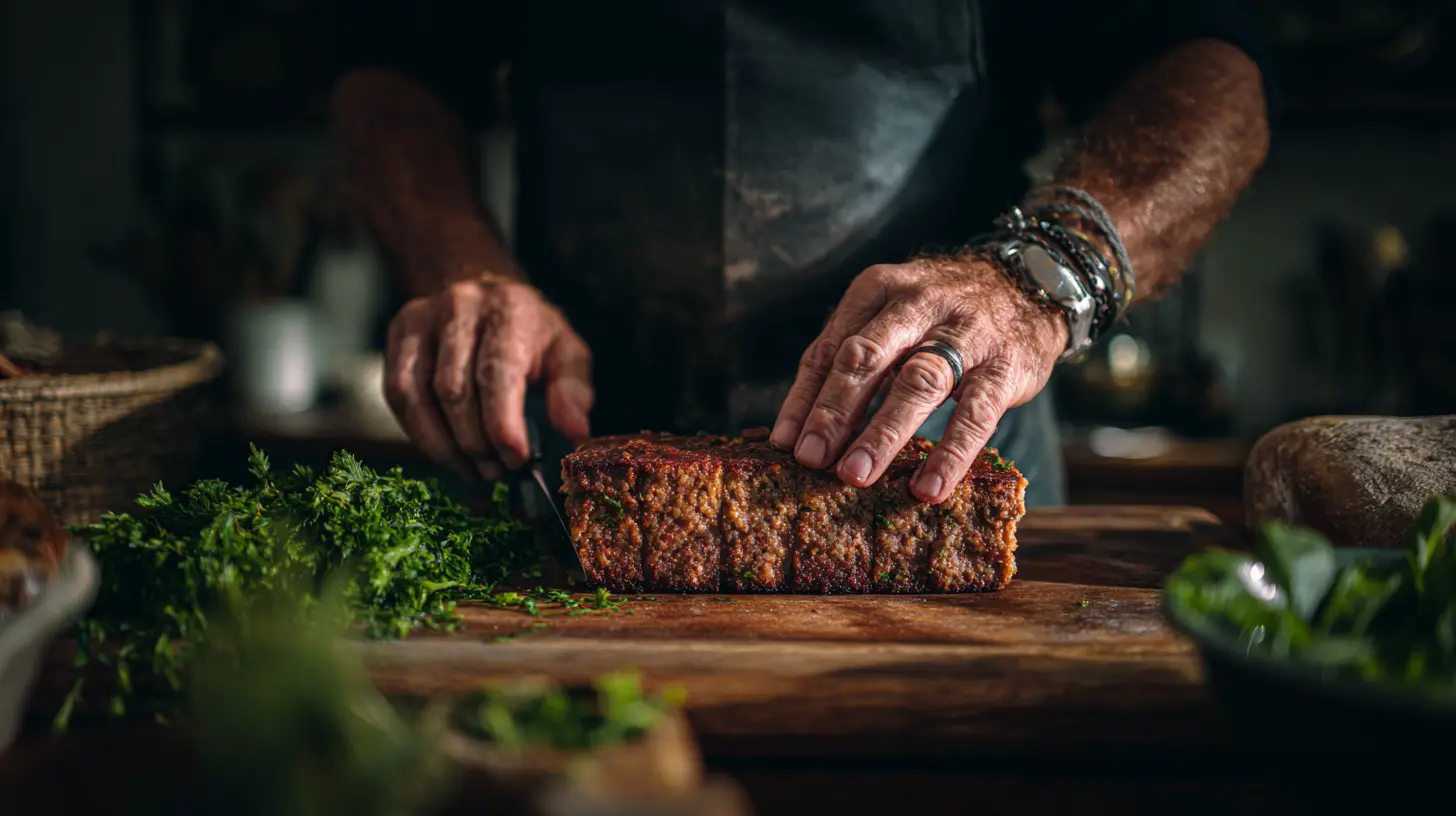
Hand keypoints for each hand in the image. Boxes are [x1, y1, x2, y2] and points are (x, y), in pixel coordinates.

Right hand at [384, 278, 592, 479]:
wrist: (489, 297)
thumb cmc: (532, 334)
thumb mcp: (566, 354)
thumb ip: (572, 392)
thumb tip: (574, 433)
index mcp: (509, 309)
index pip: (496, 373)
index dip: (502, 424)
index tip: (515, 460)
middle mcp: (460, 307)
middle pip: (454, 390)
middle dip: (475, 442)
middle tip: (497, 470)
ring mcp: (422, 318)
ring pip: (418, 395)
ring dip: (444, 445)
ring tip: (472, 469)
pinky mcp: (399, 334)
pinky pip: (398, 394)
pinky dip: (420, 432)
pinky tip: (444, 451)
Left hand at [770, 254, 1067, 502]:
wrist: (1029, 283)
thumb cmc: (941, 314)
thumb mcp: (892, 316)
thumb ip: (850, 359)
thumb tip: (798, 430)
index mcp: (879, 289)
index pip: (831, 347)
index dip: (806, 397)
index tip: (786, 444)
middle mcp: (918, 304)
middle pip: (867, 358)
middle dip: (835, 411)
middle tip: (812, 459)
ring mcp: (965, 333)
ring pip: (918, 382)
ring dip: (883, 432)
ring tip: (856, 475)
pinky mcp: (1005, 365)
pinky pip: (975, 413)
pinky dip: (950, 453)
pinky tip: (929, 488)